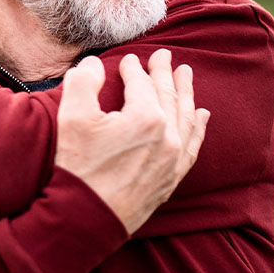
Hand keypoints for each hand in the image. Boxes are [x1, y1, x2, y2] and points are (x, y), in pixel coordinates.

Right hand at [55, 49, 209, 234]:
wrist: (85, 218)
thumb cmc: (78, 167)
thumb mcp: (72, 117)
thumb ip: (83, 81)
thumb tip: (93, 64)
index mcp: (146, 117)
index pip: (142, 83)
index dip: (134, 68)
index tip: (128, 60)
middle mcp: (167, 136)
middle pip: (168, 95)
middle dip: (164, 73)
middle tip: (165, 55)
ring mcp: (173, 158)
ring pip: (185, 117)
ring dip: (186, 93)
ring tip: (186, 74)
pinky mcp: (172, 178)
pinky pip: (193, 146)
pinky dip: (197, 127)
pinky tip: (201, 116)